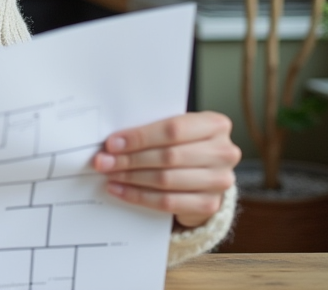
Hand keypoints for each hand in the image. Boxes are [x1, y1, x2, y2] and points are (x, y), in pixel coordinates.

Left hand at [92, 111, 239, 229]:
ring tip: (109, 174)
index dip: (139, 137)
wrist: (206, 174)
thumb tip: (113, 142)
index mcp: (215, 125)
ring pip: (166, 180)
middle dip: (130, 159)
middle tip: (104, 161)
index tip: (112, 143)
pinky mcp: (209, 204)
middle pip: (168, 156)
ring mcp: (220, 180)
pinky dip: (139, 196)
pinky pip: (168, 202)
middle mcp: (223, 152)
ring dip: (131, 178)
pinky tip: (120, 190)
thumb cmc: (184, 145)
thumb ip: (152, 131)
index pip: (173, 130)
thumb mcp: (176, 130)